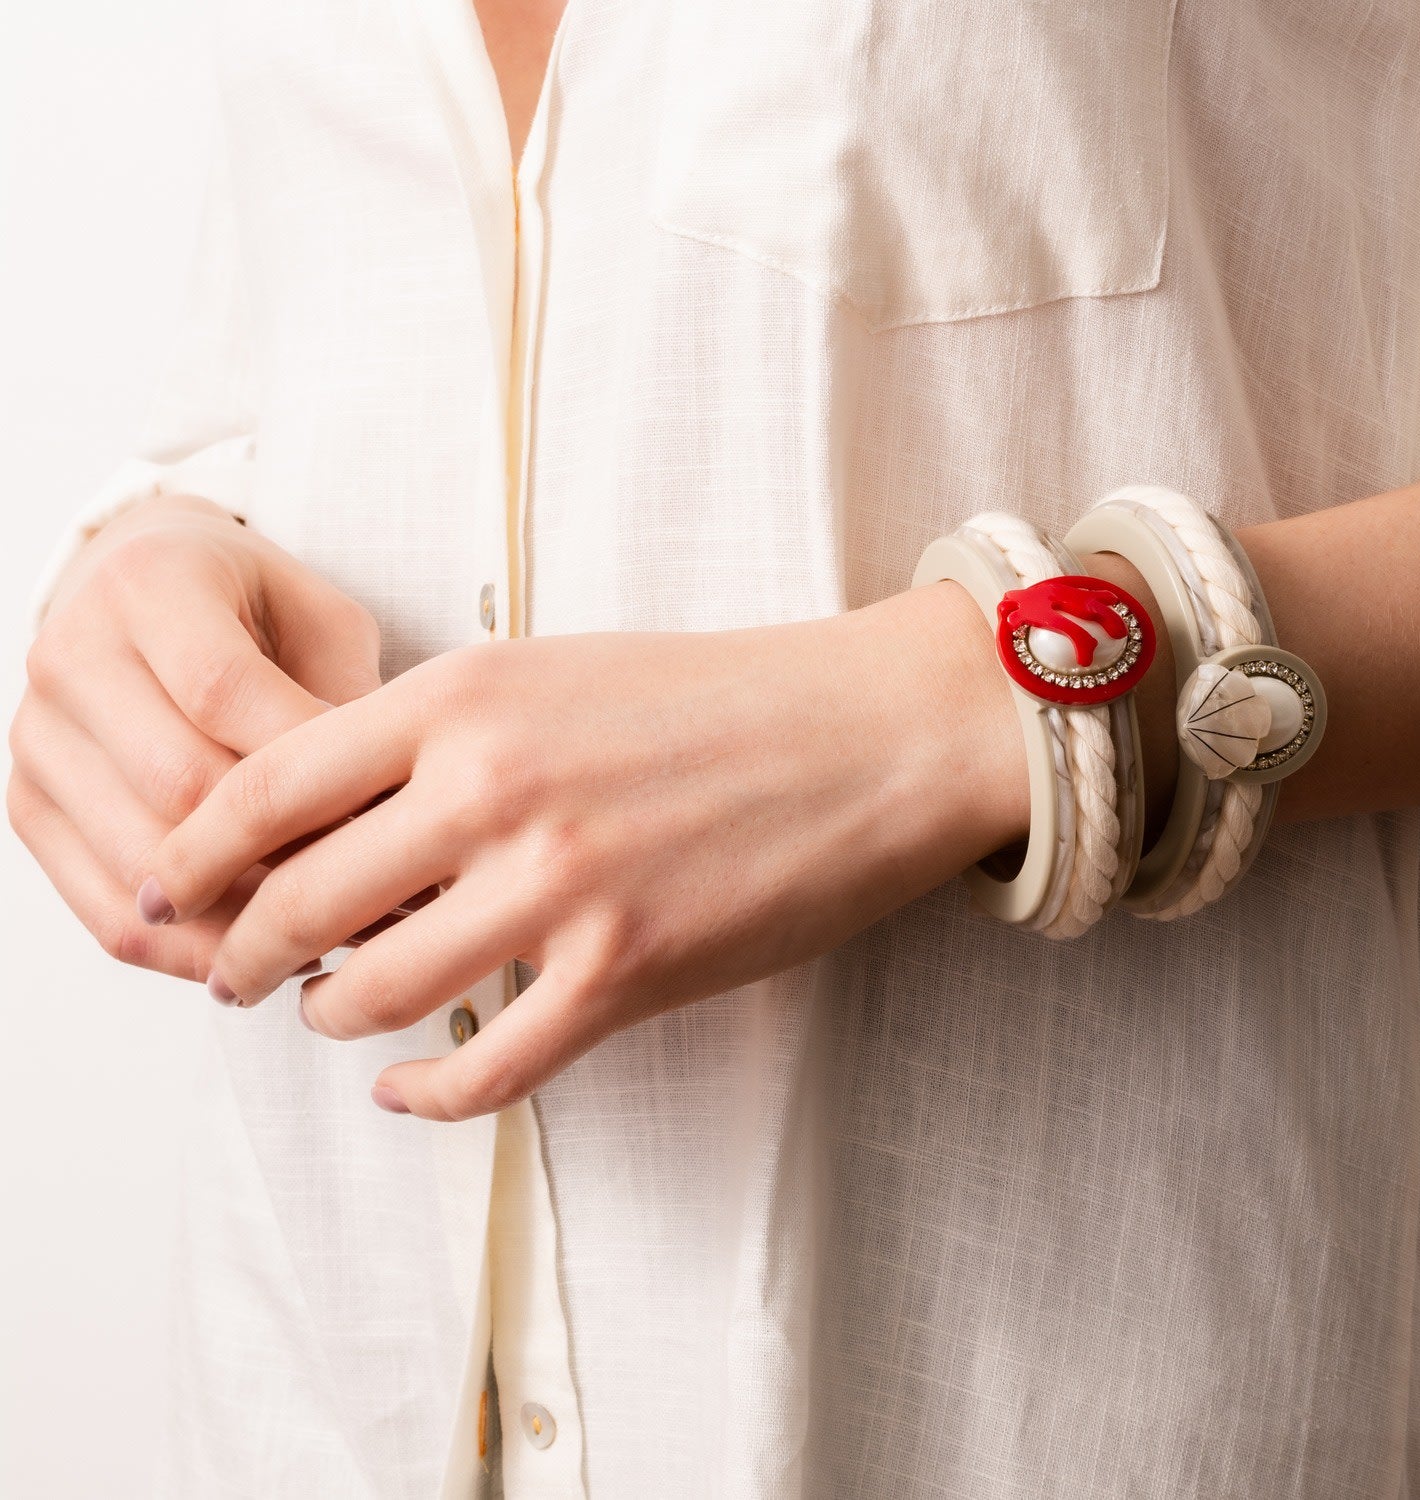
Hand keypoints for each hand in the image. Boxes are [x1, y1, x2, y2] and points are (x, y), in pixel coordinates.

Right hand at [8, 494, 382, 980]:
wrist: (147, 595)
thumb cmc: (259, 611)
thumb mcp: (322, 617)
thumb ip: (347, 695)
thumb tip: (390, 816)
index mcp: (148, 583)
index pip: (223, 692)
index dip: (310, 766)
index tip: (394, 816)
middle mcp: (71, 655)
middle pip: (178, 784)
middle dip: (287, 849)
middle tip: (380, 893)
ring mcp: (38, 739)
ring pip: (140, 862)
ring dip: (245, 919)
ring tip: (338, 939)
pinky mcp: (31, 808)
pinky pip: (104, 910)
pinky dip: (190, 952)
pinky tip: (264, 962)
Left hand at [139, 582, 1027, 1119]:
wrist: (868, 731)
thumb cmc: (718, 697)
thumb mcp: (554, 673)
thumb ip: (439, 739)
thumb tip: (337, 832)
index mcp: (465, 696)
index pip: (266, 785)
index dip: (196, 854)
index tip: (175, 892)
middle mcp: (493, 788)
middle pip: (298, 904)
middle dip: (243, 955)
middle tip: (234, 975)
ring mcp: (559, 886)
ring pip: (374, 995)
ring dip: (333, 1018)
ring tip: (335, 1013)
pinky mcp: (626, 971)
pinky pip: (482, 1071)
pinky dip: (425, 1095)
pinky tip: (410, 1089)